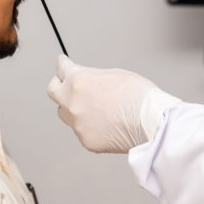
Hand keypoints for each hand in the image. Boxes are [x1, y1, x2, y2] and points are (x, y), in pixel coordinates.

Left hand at [48, 56, 179, 153]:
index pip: (62, 68)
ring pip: (65, 114)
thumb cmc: (139, 97)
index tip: (62, 63)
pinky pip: (81, 131)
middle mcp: (73, 102)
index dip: (63, 64)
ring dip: (72, 108)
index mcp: (79, 81)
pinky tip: (103, 123)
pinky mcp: (86, 141)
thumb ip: (93, 77)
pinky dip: (88, 126)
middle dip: (58, 84)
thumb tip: (88, 82)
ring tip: (90, 107)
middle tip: (63, 83)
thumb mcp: (115, 74)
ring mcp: (78, 124)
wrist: (150, 122)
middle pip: (53, 91)